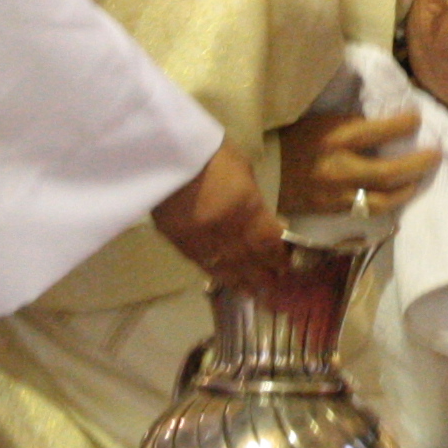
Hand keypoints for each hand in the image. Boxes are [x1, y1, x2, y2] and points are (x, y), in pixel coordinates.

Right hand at [150, 144, 284, 287]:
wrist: (161, 154)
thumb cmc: (208, 153)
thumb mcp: (242, 169)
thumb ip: (253, 200)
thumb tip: (266, 221)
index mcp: (246, 208)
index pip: (268, 242)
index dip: (278, 257)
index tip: (286, 267)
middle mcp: (226, 230)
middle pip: (249, 259)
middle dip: (264, 275)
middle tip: (275, 289)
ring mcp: (201, 240)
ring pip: (226, 267)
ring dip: (242, 282)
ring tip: (254, 294)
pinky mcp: (179, 243)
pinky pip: (203, 264)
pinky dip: (218, 274)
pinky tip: (226, 281)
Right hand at [281, 105, 442, 217]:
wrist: (259, 172)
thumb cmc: (289, 138)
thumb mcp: (320, 121)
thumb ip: (351, 124)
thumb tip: (386, 120)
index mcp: (334, 137)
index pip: (380, 130)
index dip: (404, 124)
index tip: (417, 118)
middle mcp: (339, 168)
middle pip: (389, 172)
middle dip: (418, 163)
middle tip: (435, 154)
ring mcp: (336, 194)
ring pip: (382, 200)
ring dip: (406, 190)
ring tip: (419, 180)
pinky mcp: (332, 211)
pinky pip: (366, 211)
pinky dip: (385, 204)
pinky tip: (395, 196)